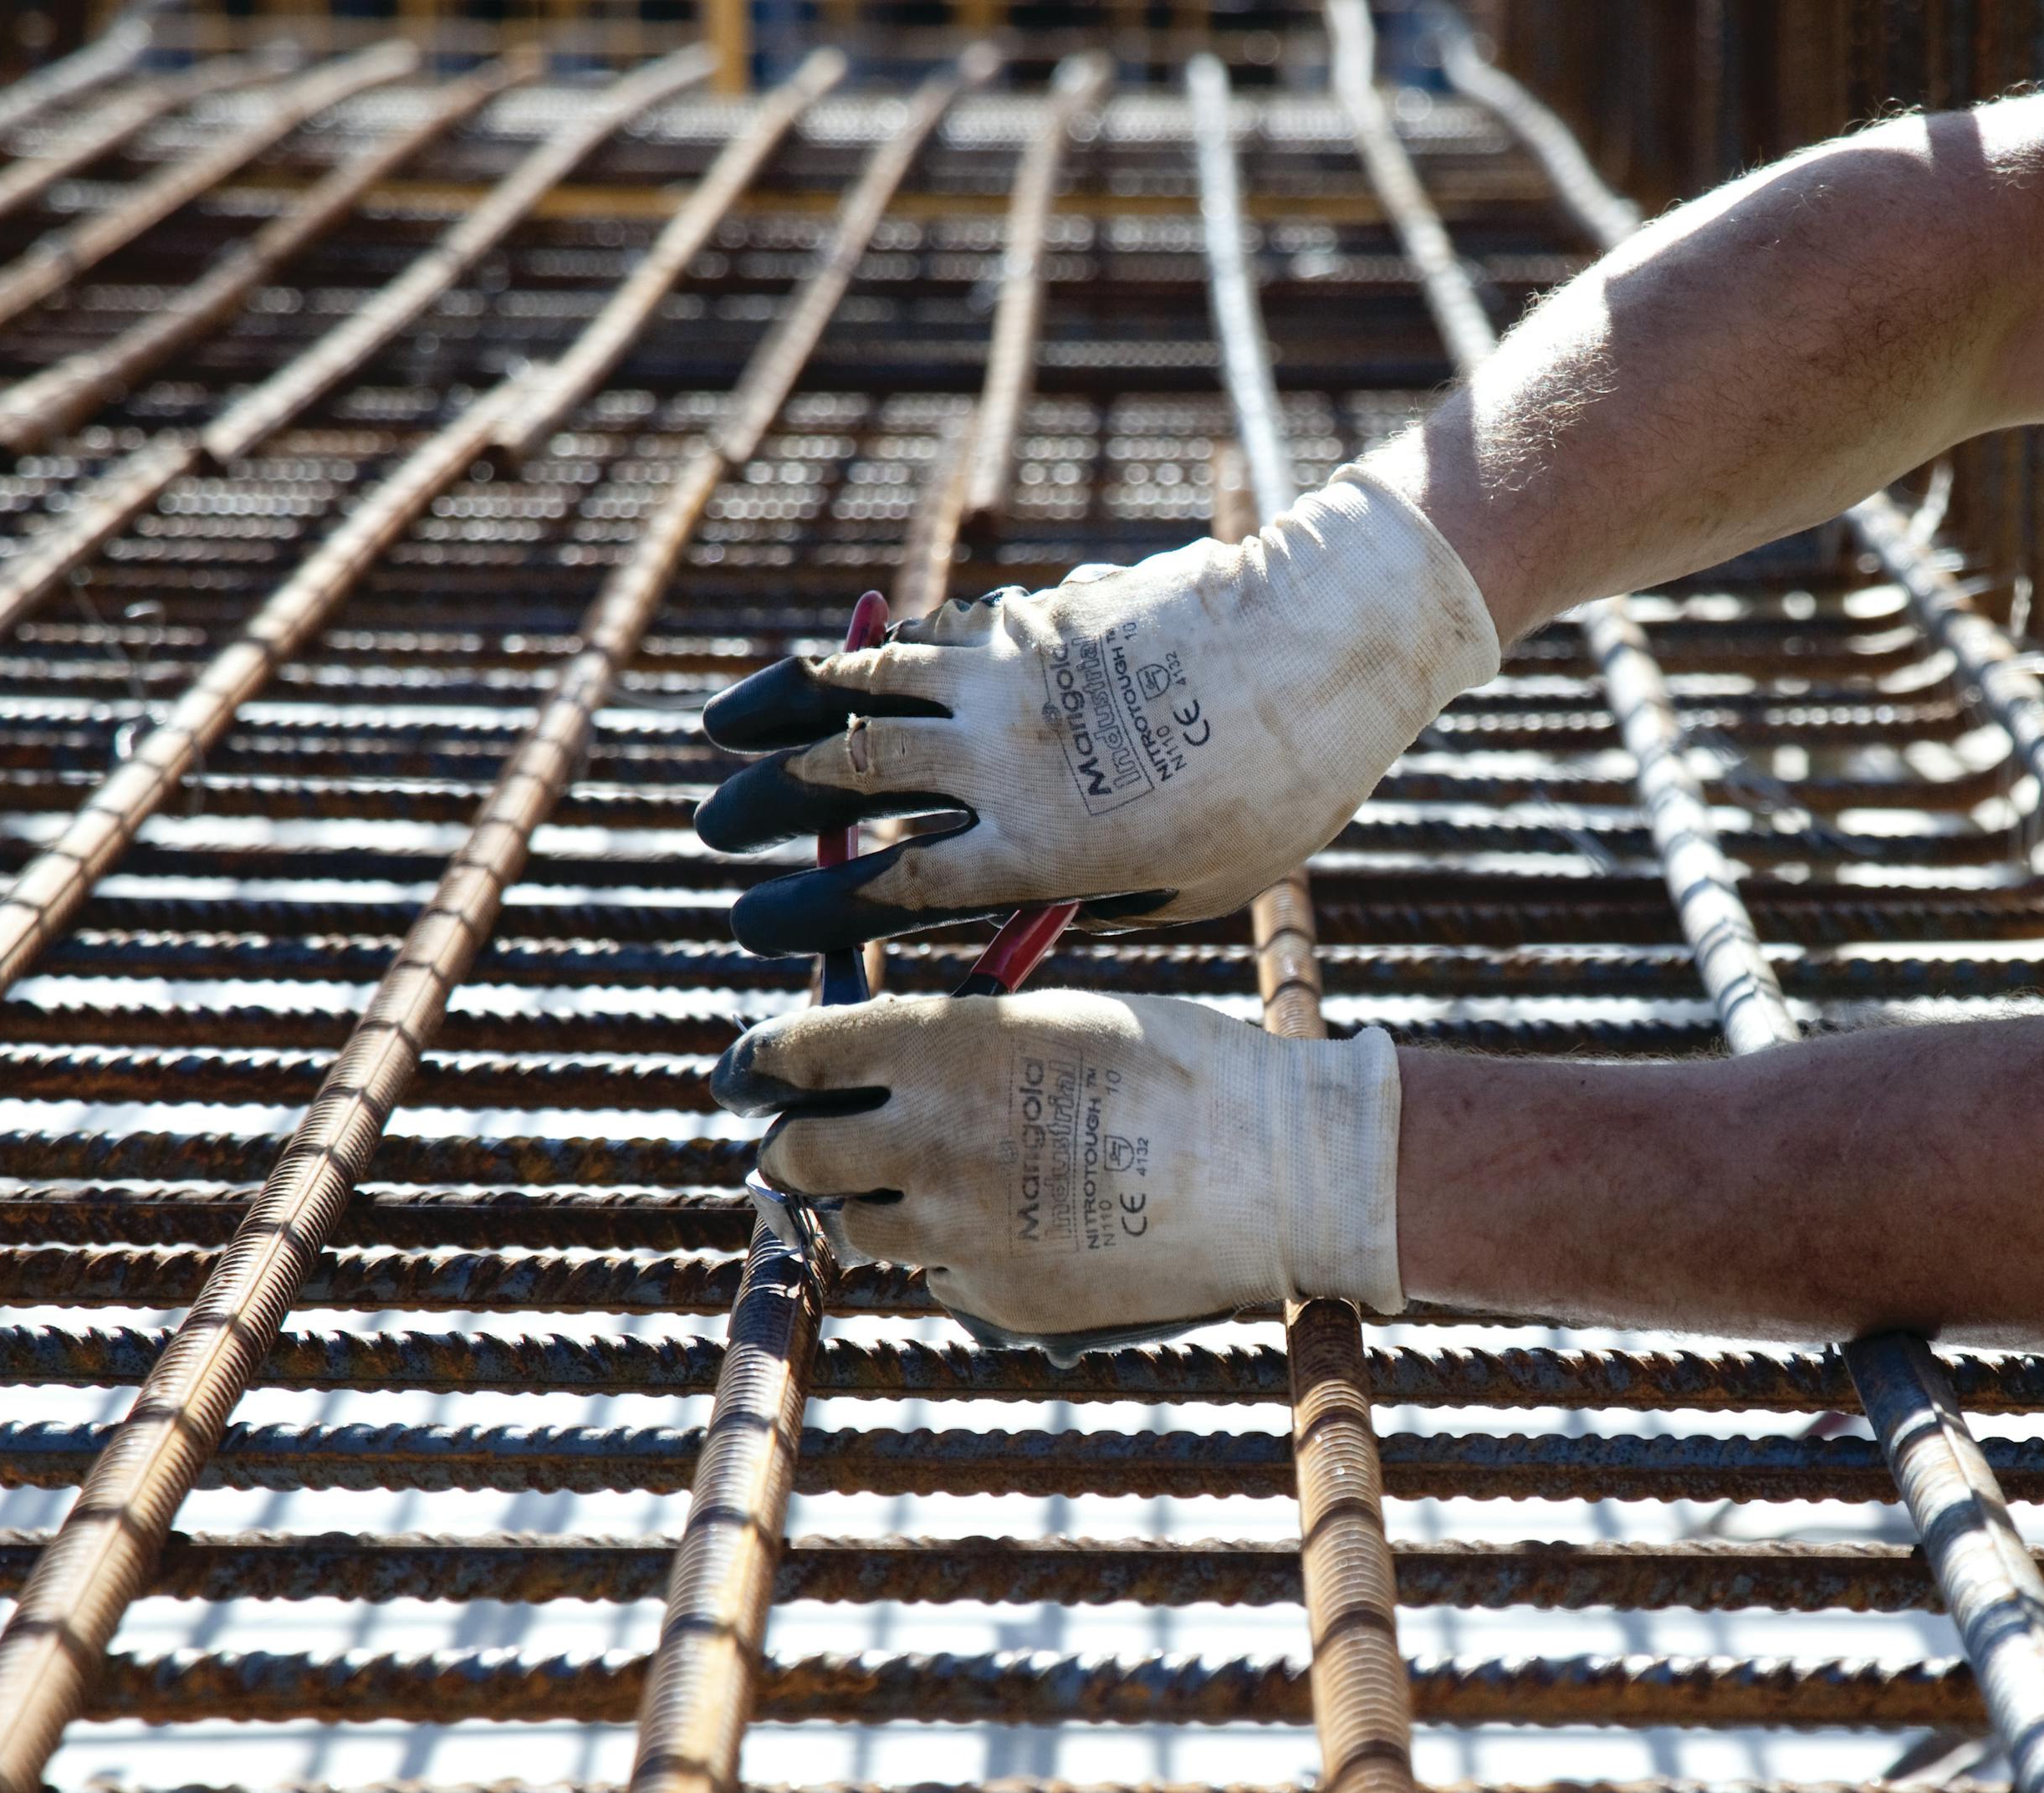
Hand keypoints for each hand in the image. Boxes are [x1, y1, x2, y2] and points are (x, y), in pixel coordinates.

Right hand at [692, 466, 1498, 947]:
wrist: (1330, 638)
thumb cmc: (1286, 789)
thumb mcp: (1199, 887)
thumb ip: (1097, 904)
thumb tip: (1028, 916)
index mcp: (1044, 850)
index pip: (888, 890)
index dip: (806, 912)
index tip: (751, 926)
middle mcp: (1008, 759)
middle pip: (847, 782)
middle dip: (765, 807)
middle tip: (712, 828)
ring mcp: (1014, 676)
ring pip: (864, 690)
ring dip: (781, 710)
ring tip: (721, 731)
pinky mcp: (1037, 615)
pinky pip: (929, 638)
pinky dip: (870, 655)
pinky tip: (838, 669)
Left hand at [715, 989, 1404, 1360]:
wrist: (1282, 1172)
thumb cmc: (1180, 1066)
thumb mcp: (1054, 1019)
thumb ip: (952, 1042)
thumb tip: (871, 1060)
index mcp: (935, 1047)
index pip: (786, 1058)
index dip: (758, 1068)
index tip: (752, 1079)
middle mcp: (924, 1141)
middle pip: (793, 1160)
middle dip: (800, 1148)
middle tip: (826, 1142)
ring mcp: (956, 1231)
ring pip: (860, 1229)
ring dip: (884, 1206)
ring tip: (955, 1181)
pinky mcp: (996, 1298)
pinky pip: (940, 1279)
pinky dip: (961, 1257)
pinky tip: (1035, 1227)